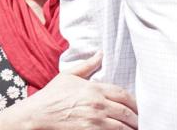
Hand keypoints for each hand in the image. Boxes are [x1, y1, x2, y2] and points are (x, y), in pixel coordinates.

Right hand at [4, 53, 137, 129]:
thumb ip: (87, 65)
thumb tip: (100, 54)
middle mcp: (97, 104)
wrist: (38, 114)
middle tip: (138, 120)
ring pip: (123, 126)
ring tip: (133, 129)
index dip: (134, 102)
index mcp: (94, 89)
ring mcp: (95, 120)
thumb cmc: (52, 95)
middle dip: (135, 118)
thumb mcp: (68, 76)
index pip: (123, 94)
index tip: (137, 107)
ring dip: (131, 128)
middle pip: (127, 112)